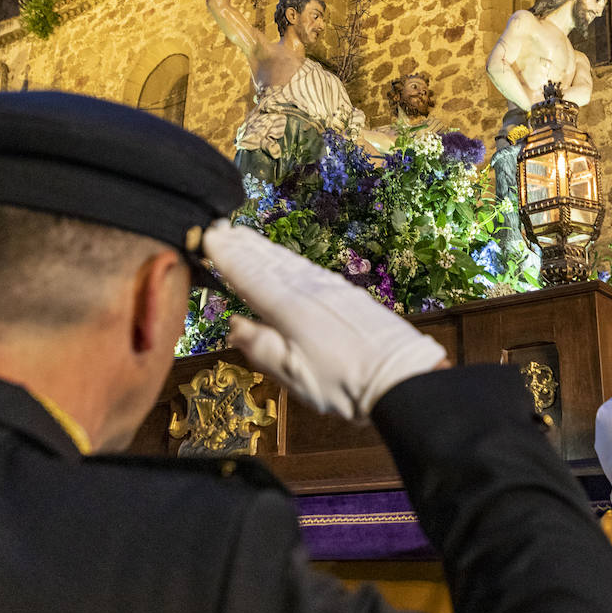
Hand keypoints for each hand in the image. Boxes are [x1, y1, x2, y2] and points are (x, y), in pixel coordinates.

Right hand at [201, 222, 447, 419]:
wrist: (403, 378)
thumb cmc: (345, 384)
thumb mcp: (294, 375)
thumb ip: (261, 347)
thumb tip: (235, 325)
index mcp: (289, 308)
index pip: (249, 276)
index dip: (227, 256)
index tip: (208, 236)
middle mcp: (309, 290)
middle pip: (269, 262)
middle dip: (243, 245)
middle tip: (222, 227)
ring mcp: (332, 289)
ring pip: (290, 262)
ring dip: (265, 248)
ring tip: (247, 237)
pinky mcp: (348, 295)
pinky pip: (309, 268)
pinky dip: (290, 259)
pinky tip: (288, 260)